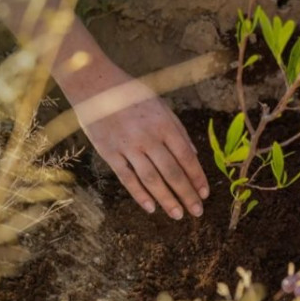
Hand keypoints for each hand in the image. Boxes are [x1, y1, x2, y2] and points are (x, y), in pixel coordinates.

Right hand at [66, 65, 209, 218]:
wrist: (95, 86)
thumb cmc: (132, 95)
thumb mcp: (161, 106)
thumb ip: (178, 130)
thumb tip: (194, 155)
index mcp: (164, 125)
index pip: (186, 157)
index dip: (197, 177)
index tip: (205, 194)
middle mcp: (148, 137)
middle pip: (172, 172)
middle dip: (186, 194)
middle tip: (197, 212)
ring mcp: (128, 146)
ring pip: (151, 179)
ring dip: (166, 199)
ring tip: (178, 214)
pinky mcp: (109, 153)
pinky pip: (127, 178)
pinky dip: (140, 195)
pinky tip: (151, 207)